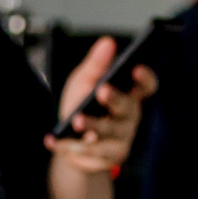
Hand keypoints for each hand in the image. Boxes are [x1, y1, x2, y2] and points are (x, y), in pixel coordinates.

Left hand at [46, 37, 154, 176]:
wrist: (71, 141)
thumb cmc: (82, 106)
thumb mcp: (84, 81)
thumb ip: (96, 64)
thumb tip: (107, 42)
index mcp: (128, 95)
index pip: (146, 86)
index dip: (145, 78)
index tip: (136, 68)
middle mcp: (129, 116)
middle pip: (128, 108)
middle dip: (115, 98)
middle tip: (101, 90)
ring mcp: (122, 138)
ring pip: (109, 131)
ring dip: (93, 125)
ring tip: (77, 120)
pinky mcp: (109, 156)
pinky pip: (89, 151)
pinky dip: (67, 145)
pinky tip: (52, 139)